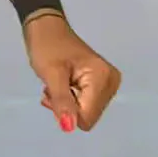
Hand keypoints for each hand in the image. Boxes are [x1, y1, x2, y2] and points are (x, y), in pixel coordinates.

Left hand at [23, 13, 120, 132]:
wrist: (46, 28)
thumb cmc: (47, 47)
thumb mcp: (51, 75)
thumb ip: (62, 102)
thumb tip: (70, 127)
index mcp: (103, 78)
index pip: (87, 117)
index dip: (67, 110)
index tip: (55, 92)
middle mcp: (111, 82)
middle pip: (88, 115)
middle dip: (67, 106)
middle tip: (55, 86)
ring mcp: (108, 84)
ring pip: (85, 112)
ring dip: (67, 102)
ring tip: (58, 82)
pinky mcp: (101, 84)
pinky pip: (86, 104)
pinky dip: (71, 98)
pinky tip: (64, 83)